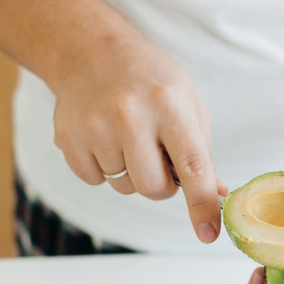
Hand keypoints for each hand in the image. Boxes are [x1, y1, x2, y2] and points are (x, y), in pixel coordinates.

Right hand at [51, 32, 225, 242]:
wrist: (90, 50)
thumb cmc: (149, 81)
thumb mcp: (186, 103)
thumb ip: (200, 151)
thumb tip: (216, 194)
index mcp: (170, 105)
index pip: (192, 166)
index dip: (202, 204)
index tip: (208, 233)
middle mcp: (131, 115)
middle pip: (153, 189)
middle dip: (161, 184)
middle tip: (158, 155)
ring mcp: (95, 126)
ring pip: (124, 187)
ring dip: (131, 172)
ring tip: (128, 136)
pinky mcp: (67, 137)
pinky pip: (94, 180)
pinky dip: (103, 168)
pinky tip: (104, 137)